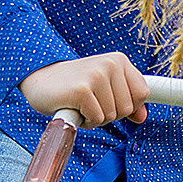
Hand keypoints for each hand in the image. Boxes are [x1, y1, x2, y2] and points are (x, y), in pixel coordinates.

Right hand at [22, 53, 150, 126]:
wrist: (40, 80)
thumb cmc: (74, 86)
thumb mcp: (105, 88)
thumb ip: (126, 100)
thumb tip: (142, 117)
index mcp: (119, 60)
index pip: (142, 94)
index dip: (128, 106)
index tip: (110, 101)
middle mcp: (110, 64)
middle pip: (127, 108)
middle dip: (109, 114)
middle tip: (91, 103)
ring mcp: (96, 75)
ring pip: (112, 116)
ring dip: (96, 118)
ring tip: (81, 104)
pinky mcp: (82, 90)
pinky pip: (96, 120)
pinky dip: (85, 121)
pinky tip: (75, 108)